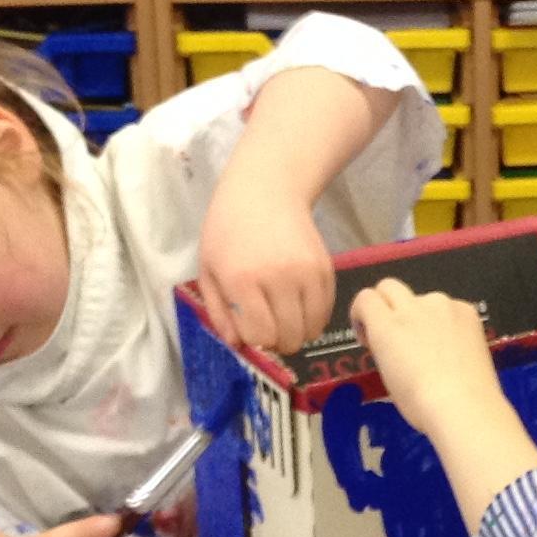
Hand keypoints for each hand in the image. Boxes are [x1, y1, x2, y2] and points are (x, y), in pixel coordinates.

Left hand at [199, 171, 334, 353]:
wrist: (265, 190)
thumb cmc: (228, 229)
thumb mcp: (210, 270)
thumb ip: (220, 313)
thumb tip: (239, 346)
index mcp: (242, 281)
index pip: (260, 336)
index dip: (254, 340)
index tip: (248, 327)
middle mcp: (278, 278)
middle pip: (288, 338)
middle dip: (276, 341)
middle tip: (268, 326)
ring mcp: (307, 273)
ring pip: (311, 330)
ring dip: (297, 332)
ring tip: (284, 317)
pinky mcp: (326, 268)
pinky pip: (326, 312)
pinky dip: (313, 318)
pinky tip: (299, 306)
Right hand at [349, 278, 507, 439]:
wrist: (465, 407)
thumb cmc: (420, 404)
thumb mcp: (387, 376)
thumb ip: (384, 348)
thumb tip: (391, 343)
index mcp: (386, 326)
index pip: (365, 298)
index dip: (362, 314)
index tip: (369, 335)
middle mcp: (412, 307)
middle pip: (389, 286)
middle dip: (386, 304)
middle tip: (396, 332)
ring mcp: (442, 305)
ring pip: (423, 299)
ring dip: (421, 315)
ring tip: (435, 348)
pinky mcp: (467, 310)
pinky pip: (450, 308)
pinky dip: (447, 321)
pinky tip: (456, 347)